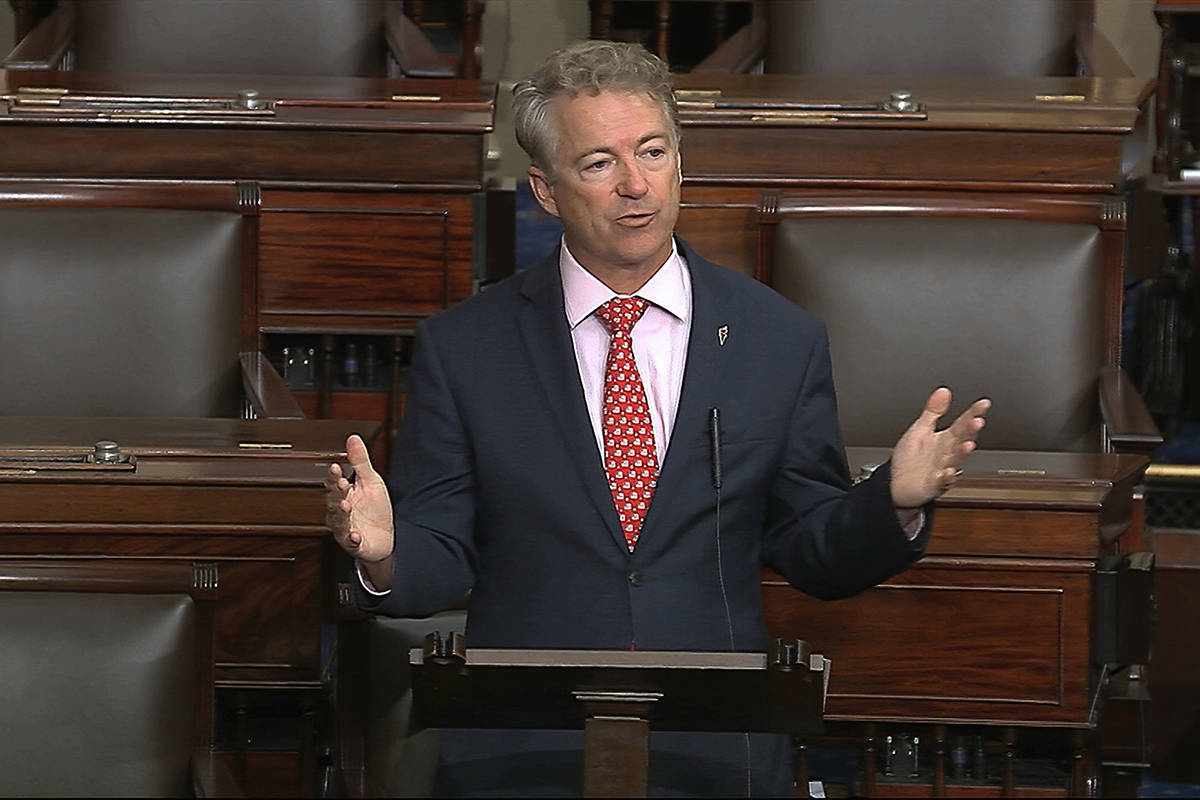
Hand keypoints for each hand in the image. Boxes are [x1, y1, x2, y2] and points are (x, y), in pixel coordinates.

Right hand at [326, 434, 394, 567]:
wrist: (385, 538)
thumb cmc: (375, 509)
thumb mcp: (371, 482)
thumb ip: (360, 461)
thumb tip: (353, 438)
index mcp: (344, 494)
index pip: (335, 482)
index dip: (335, 475)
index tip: (336, 467)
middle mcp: (340, 511)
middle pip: (334, 500)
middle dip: (337, 492)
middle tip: (341, 484)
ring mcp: (345, 528)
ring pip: (339, 520)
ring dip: (341, 513)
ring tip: (345, 505)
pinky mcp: (353, 543)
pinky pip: (350, 541)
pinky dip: (352, 538)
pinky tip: (355, 535)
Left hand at [890, 388, 990, 510]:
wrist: (896, 483)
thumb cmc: (910, 458)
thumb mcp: (920, 429)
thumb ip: (933, 411)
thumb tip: (943, 391)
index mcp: (945, 439)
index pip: (962, 423)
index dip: (973, 413)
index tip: (983, 404)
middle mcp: (947, 454)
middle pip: (961, 440)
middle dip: (970, 432)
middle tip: (977, 421)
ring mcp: (942, 469)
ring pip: (955, 460)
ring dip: (961, 453)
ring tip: (967, 445)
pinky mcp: (933, 484)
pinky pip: (940, 481)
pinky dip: (944, 477)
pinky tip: (947, 472)